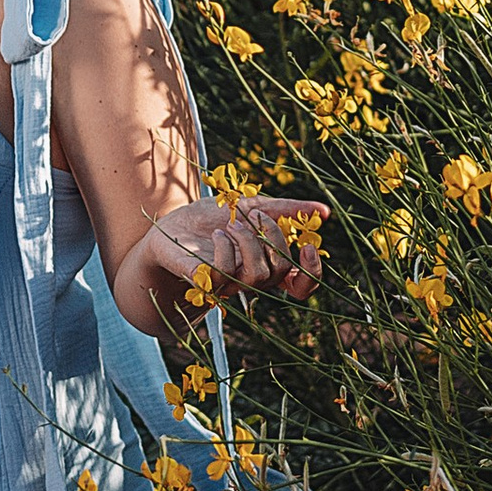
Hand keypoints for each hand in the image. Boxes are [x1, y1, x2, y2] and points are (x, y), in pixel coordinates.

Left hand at [143, 194, 325, 307]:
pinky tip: (216, 235)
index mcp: (265, 262)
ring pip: (257, 274)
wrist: (167, 227)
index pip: (299, 284)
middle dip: (273, 237)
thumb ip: (285, 210)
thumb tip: (324, 213)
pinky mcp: (204, 281)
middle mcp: (249, 277)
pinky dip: (226, 250)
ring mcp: (228, 283)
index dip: (311, 273)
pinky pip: (225, 274)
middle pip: (279, 270)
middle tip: (254, 216)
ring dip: (249, 241)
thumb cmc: (209, 219)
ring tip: (232, 224)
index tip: (310, 247)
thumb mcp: (250, 206)